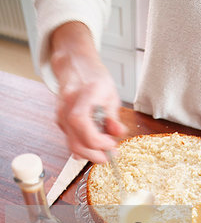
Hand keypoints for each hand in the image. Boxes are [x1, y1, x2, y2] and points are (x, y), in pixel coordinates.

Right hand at [50, 22, 126, 162]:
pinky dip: (83, 146)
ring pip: (72, 144)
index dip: (97, 140)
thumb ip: (114, 117)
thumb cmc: (94, 78)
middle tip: (109, 156)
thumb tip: (119, 133)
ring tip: (103, 150)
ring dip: (89, 153)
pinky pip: (71, 140)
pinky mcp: (60, 121)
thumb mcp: (111, 94)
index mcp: (84, 94)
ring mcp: (61, 114)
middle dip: (93, 154)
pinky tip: (94, 144)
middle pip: (75, 141)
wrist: (74, 66)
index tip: (111, 144)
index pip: (81, 122)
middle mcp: (68, 105)